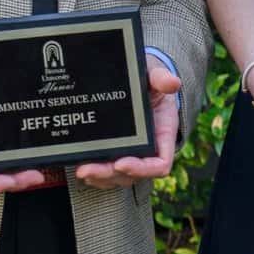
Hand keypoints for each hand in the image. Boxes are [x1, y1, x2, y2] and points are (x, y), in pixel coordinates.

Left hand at [76, 55, 184, 187]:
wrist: (138, 81)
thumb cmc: (149, 81)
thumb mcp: (155, 75)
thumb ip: (161, 78)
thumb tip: (172, 82)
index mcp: (162, 135)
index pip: (160, 164)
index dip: (141, 168)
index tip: (121, 163)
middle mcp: (148, 150)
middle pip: (132, 174)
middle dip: (109, 175)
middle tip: (87, 170)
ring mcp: (131, 154)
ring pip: (118, 177)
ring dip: (99, 178)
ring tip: (82, 170)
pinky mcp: (116, 153)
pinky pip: (108, 173)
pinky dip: (96, 175)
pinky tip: (81, 167)